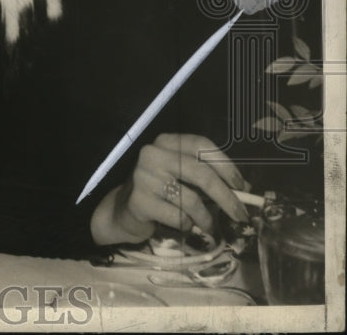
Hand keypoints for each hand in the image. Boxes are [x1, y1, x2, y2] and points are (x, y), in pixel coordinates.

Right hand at [90, 133, 249, 245]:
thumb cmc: (160, 191)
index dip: (225, 165)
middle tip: (240, 215)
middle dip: (226, 197)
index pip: (201, 145)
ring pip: (191, 200)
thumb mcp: (182, 176)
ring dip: (206, 218)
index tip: (241, 185)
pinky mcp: (140, 201)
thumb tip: (245, 189)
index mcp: (166, 142)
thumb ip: (208, 177)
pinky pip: (178, 217)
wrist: (124, 210)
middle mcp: (153, 154)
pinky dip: (187, 225)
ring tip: (208, 225)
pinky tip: (183, 225)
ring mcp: (144, 177)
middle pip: (200, 173)